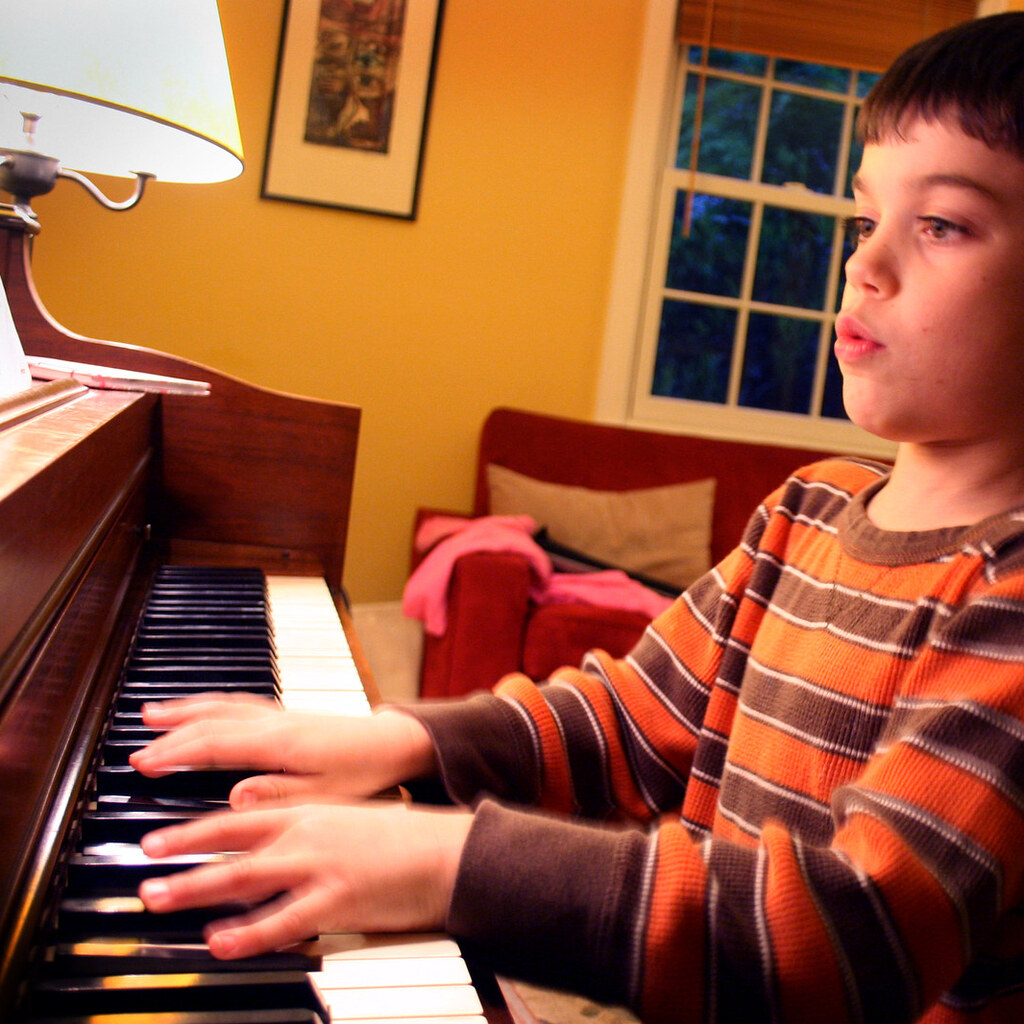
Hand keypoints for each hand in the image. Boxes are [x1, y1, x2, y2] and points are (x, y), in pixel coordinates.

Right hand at [129, 695, 435, 806]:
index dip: (177, 752)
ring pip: (225, 706)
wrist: (394, 744)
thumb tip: (235, 799)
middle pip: (214, 720)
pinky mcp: (287, 716)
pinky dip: (213, 705)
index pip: (216, 744)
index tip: (145, 762)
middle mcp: (276, 723)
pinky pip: (240, 704)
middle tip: (137, 746)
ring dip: (188, 710)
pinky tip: (202, 711)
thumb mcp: (325, 796)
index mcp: (281, 743)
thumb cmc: (363, 774)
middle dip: (172, 732)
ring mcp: (281, 716)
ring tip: (154, 714)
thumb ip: (279, 797)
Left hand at [138, 801, 472, 958]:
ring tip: (159, 898)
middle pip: (229, 844)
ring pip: (244, 877)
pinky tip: (219, 942)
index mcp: (307, 812)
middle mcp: (305, 834)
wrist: (443, 850)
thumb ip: (298, 822)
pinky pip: (282, 921)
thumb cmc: (396, 836)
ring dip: (197, 888)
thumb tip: (259, 825)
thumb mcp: (342, 817)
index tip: (156, 840)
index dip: (193, 829)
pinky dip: (247, 932)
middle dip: (181, 855)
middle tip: (143, 865)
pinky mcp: (335, 900)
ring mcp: (317, 867)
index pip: (237, 818)